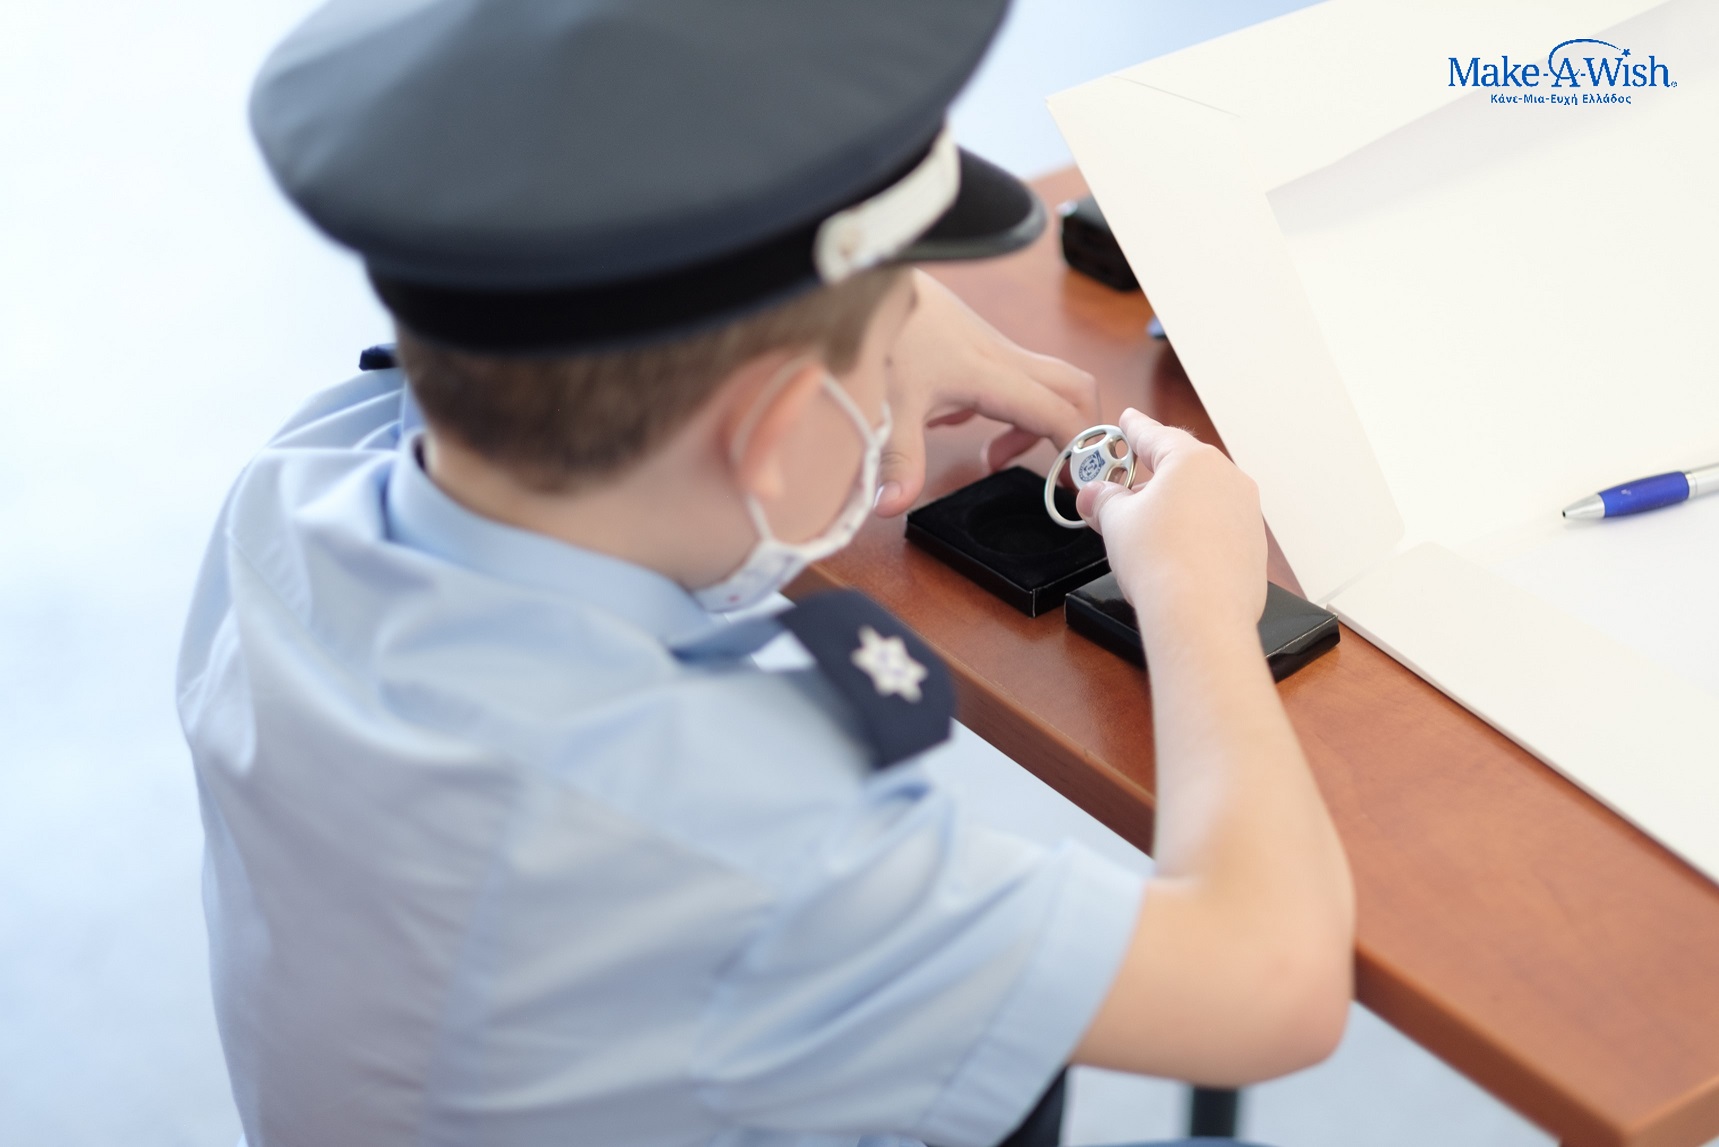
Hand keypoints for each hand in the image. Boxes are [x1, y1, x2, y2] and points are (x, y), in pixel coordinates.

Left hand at [875, 271, 1098, 516]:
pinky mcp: (982, 347)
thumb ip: (896, 457)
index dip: (1079, 450)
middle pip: (1076, 390)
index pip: (1057, 413)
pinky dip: (1014, 409)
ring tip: (996, 457)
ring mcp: (997, 350)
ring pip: (1051, 385)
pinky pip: (1021, 379)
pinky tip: (966, 423)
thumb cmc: (884, 331)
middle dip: (1083, 433)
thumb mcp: (887, 403)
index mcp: (991, 375)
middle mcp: (1005, 359)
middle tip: (1064, 475)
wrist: (872, 277)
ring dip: (1042, 424)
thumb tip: (893, 505)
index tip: (1080, 486)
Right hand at [1076, 408, 1266, 636]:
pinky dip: (1195, 531)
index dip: (1133, 428)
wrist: (1201, 614)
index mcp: (1192, 460)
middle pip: (1181, 467)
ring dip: (1173, 506)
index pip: (1155, 434)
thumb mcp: (1116, 521)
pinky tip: (1174, 553)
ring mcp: (1245, 512)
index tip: (1127, 421)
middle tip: (1122, 487)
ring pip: (1202, 497)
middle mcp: (1227, 478)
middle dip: (1149, 476)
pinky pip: (1218, 526)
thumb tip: (1093, 495)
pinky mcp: (1253, 545)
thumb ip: (1103, 499)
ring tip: (1144, 529)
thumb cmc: (1161, 561)